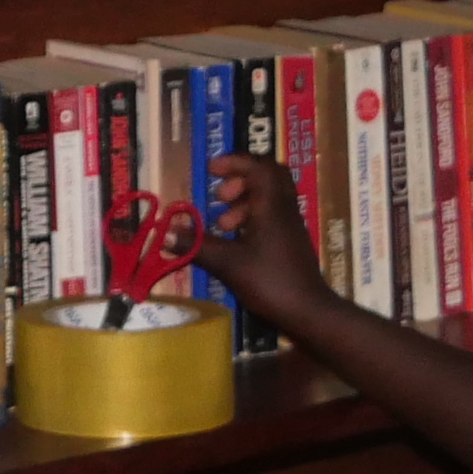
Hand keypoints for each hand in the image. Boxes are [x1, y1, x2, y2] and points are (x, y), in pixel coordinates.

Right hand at [200, 150, 334, 332]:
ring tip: (222, 224)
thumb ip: (197, 245)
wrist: (308, 311)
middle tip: (218, 196)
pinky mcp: (290, 242)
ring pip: (269, 197)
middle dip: (240, 179)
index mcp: (272, 206)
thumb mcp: (228, 264)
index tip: (210, 170)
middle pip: (268, 176)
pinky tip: (235, 242)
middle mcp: (285, 209)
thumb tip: (164, 232)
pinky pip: (270, 216)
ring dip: (242, 202)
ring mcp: (290, 226)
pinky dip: (250, 219)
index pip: (259, 166)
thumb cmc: (270, 281)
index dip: (234, 161)